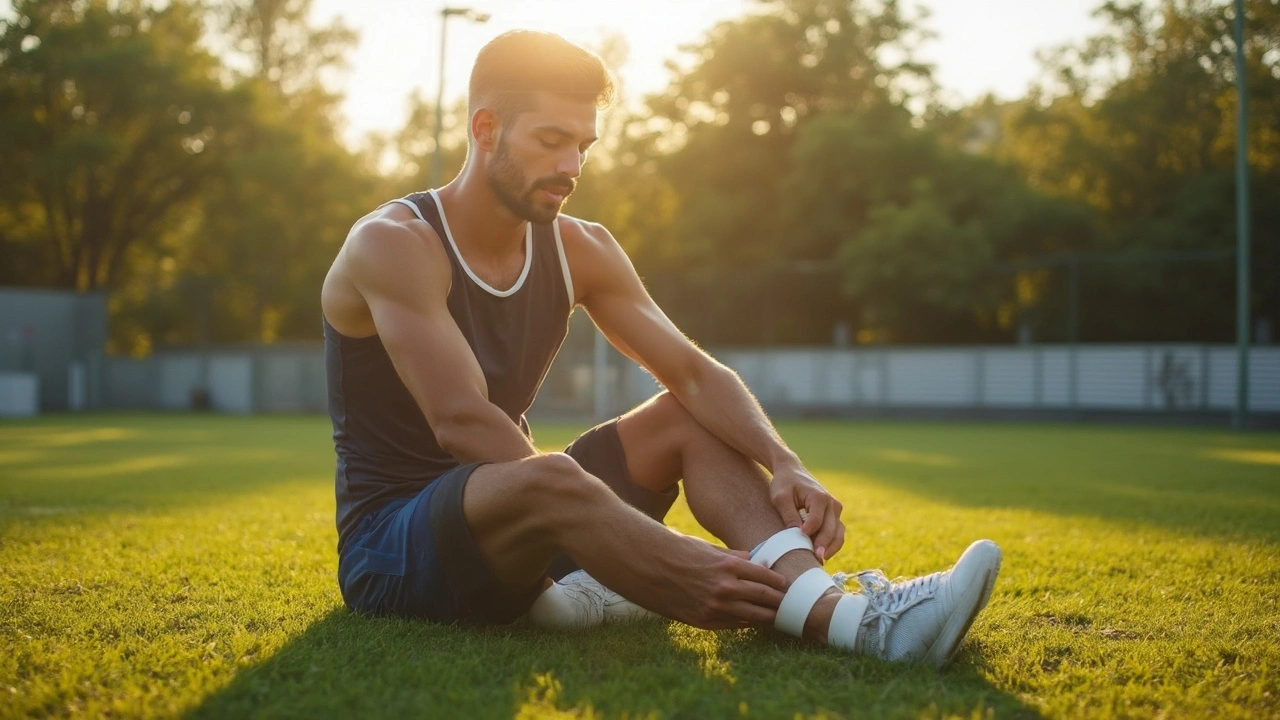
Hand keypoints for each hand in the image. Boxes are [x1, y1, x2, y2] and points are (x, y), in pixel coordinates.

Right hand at [658, 538, 786, 629]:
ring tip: (776, 615)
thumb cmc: (678, 551)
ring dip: (767, 615)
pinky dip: (746, 622)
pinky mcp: (704, 621)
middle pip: (764, 598)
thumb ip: (734, 556)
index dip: (778, 581)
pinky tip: (752, 620)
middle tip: (789, 602)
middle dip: (778, 600)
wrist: (648, 567)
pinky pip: (734, 625)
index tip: (785, 584)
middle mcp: (726, 587)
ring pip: (753, 616)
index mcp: (729, 565)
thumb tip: (755, 559)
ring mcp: (715, 607)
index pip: (765, 576)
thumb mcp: (709, 548)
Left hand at [768, 464, 844, 562]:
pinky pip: (837, 533)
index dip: (810, 533)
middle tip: (815, 559)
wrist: (791, 471)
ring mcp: (835, 510)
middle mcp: (832, 503)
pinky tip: (821, 555)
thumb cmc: (784, 484)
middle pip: (831, 529)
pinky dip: (832, 544)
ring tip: (819, 560)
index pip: (817, 520)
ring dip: (831, 548)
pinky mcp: (834, 515)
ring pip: (838, 534)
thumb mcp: (780, 497)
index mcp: (819, 497)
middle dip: (823, 545)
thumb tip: (797, 535)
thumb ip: (789, 515)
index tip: (802, 540)